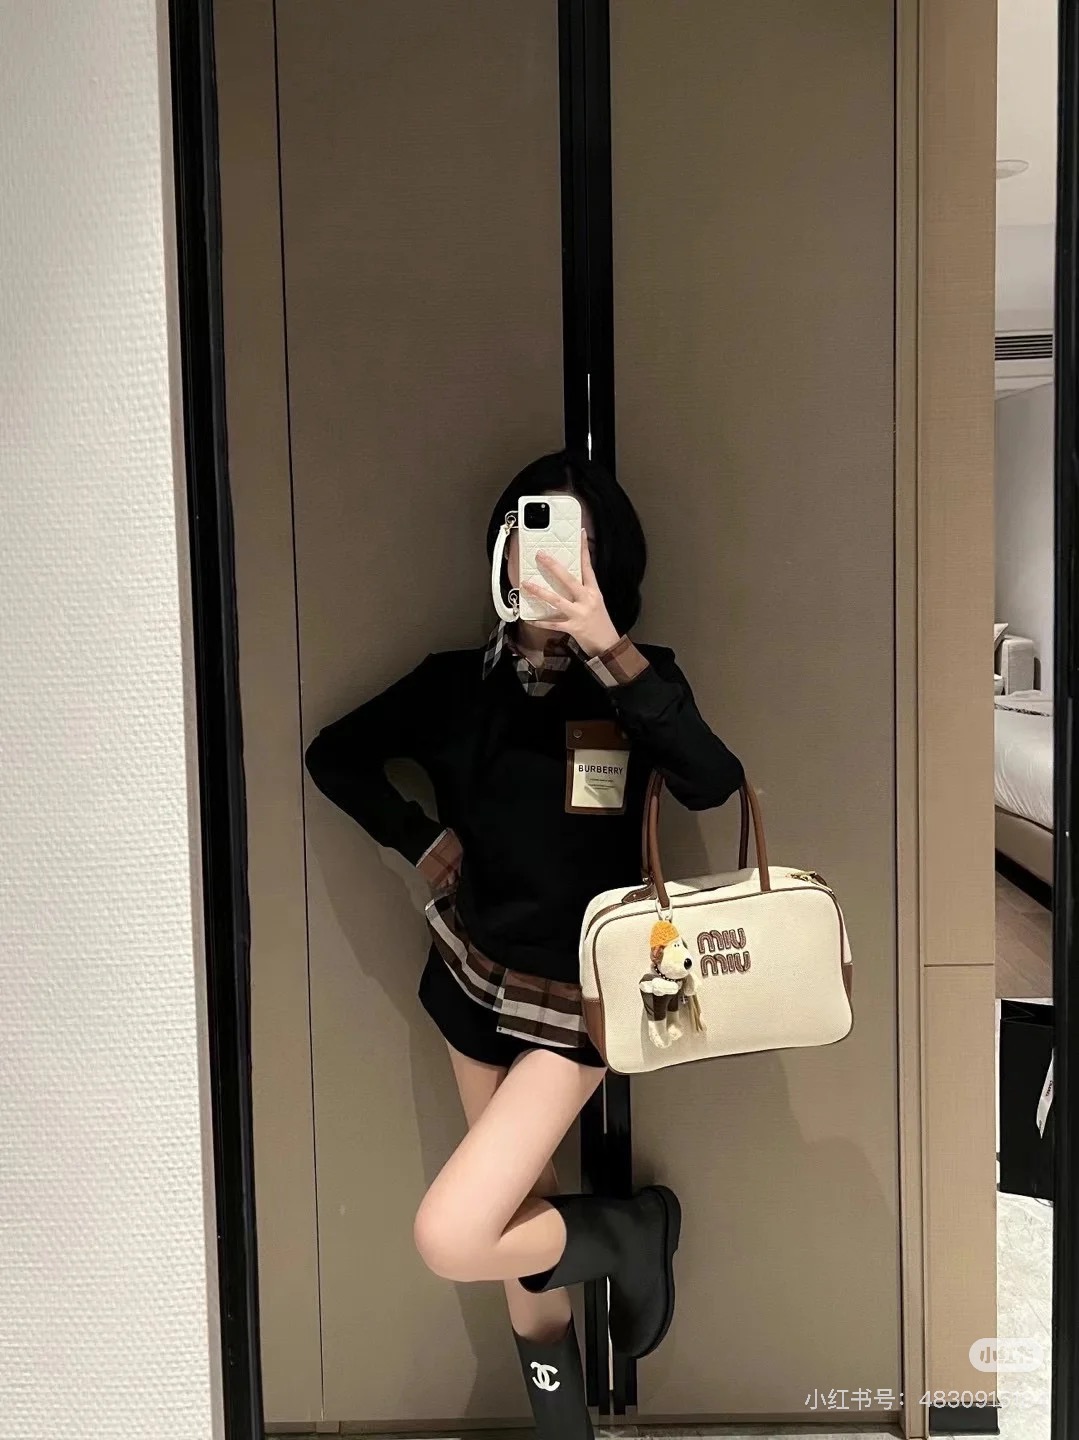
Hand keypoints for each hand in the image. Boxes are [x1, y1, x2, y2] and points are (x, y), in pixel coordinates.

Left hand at [521, 529, 621, 656]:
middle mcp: (587, 600)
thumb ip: (582, 590)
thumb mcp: (595, 602)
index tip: (580, 534)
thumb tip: (566, 577)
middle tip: (541, 556)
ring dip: (540, 592)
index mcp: (594, 591)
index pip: (588, 566)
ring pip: (557, 600)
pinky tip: (529, 618)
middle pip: (569, 580)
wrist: (608, 644)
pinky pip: (553, 623)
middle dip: (554, 567)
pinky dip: (540, 621)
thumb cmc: (600, 621)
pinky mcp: (573, 627)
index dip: (584, 549)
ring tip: (526, 584)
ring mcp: (580, 614)